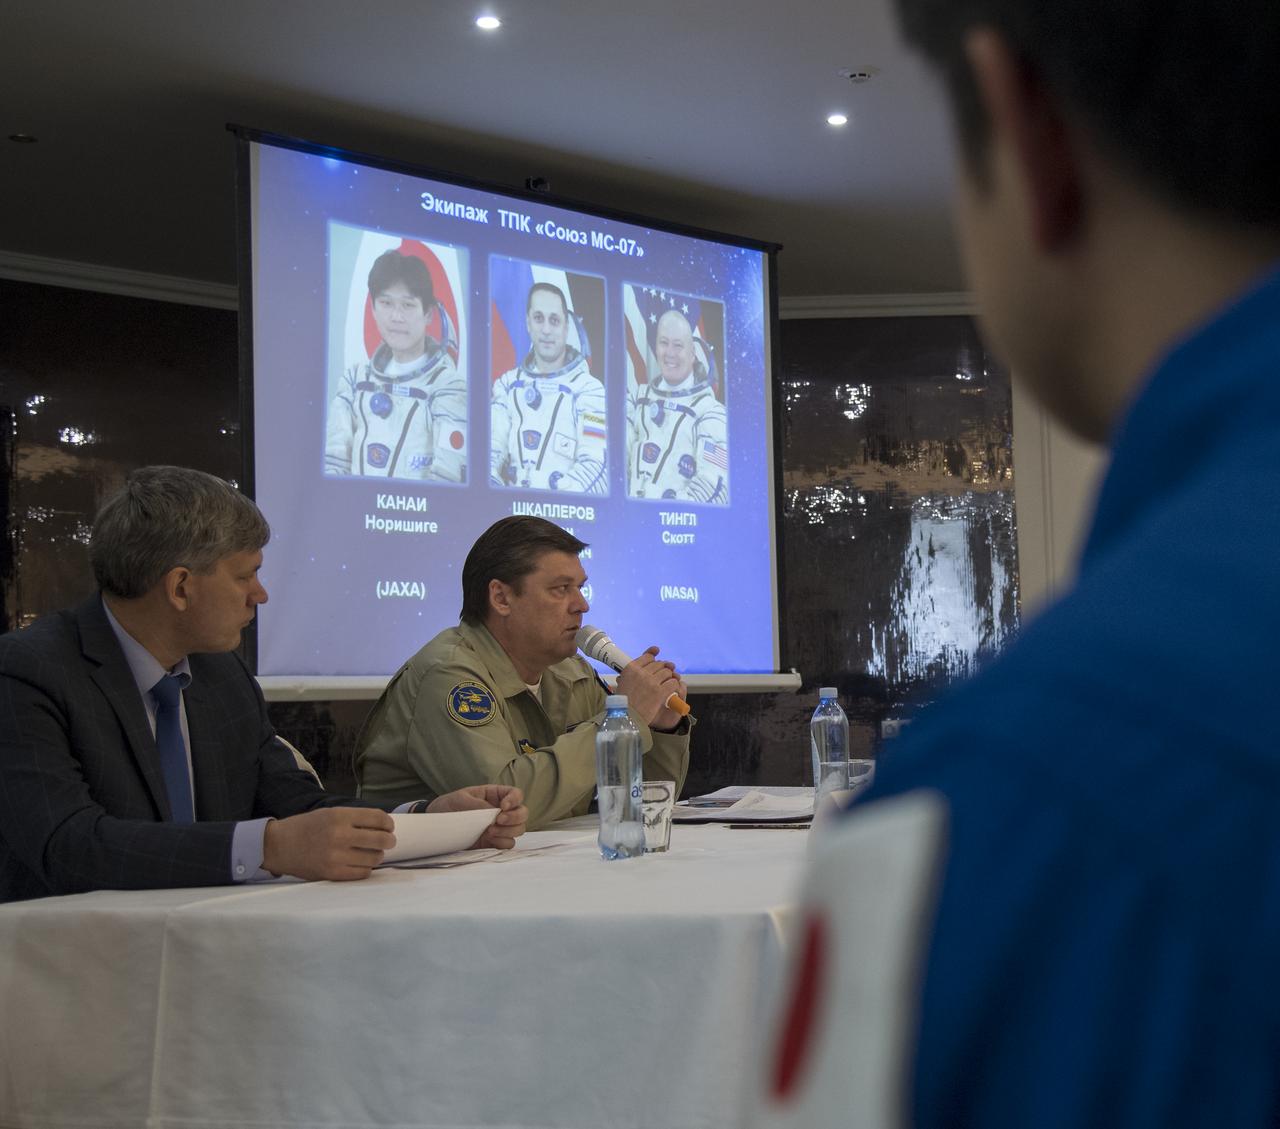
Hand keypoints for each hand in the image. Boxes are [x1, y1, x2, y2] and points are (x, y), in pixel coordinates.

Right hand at [262, 807, 395, 881]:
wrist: (279, 846)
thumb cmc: (307, 827)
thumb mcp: (330, 813)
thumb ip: (354, 818)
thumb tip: (383, 825)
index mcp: (340, 816)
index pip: (378, 818)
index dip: (388, 823)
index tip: (389, 827)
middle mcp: (339, 835)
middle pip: (381, 839)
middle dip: (389, 841)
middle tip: (389, 842)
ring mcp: (336, 856)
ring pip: (374, 858)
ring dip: (377, 856)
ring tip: (372, 853)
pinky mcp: (332, 873)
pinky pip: (362, 873)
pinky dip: (366, 869)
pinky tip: (361, 864)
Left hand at [429, 785, 527, 849]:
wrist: (437, 825)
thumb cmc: (449, 806)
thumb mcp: (461, 798)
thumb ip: (479, 804)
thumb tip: (494, 813)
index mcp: (496, 795)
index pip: (516, 794)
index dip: (514, 800)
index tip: (503, 807)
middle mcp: (502, 811)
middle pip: (523, 813)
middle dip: (514, 818)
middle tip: (498, 820)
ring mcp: (499, 827)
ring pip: (519, 829)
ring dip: (508, 831)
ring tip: (489, 831)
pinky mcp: (494, 842)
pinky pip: (508, 844)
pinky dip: (503, 842)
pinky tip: (489, 839)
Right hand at [616, 646, 686, 730]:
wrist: (626, 717)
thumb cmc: (623, 703)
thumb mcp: (622, 683)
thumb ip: (632, 673)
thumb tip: (642, 666)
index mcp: (631, 669)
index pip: (647, 657)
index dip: (654, 657)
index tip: (657, 654)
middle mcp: (641, 672)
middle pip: (659, 664)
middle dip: (663, 668)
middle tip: (664, 674)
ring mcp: (651, 681)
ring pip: (667, 672)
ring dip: (669, 677)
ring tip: (668, 683)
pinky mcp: (660, 691)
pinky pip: (672, 683)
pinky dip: (674, 685)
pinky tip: (671, 689)